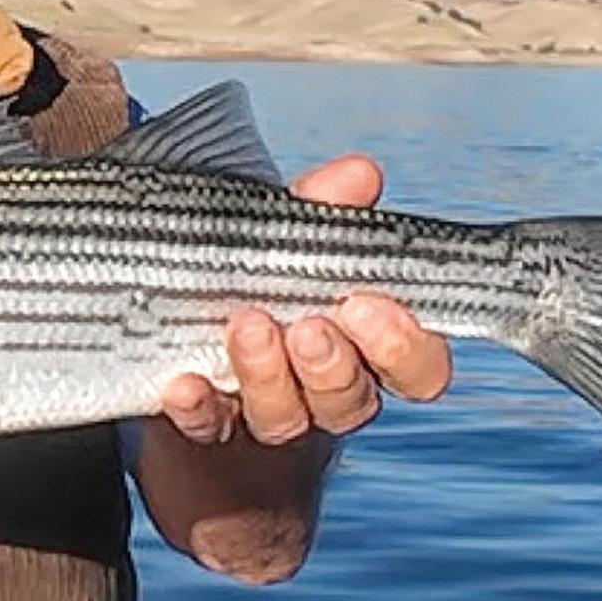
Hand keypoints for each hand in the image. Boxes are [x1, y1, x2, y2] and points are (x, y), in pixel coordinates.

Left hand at [157, 154, 453, 447]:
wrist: (188, 326)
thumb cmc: (265, 271)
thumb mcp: (291, 232)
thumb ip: (325, 206)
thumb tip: (360, 175)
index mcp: (366, 345)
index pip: (418, 367)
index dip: (404, 348)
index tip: (369, 304)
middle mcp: (326, 389)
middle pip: (352, 400)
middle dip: (333, 366)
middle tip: (310, 326)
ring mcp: (268, 411)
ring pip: (285, 418)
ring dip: (268, 374)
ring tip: (246, 325)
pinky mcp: (209, 422)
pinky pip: (207, 426)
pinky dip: (198, 406)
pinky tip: (184, 384)